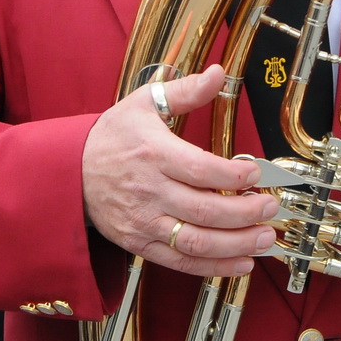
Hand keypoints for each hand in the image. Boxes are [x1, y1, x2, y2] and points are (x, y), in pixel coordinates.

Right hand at [81, 65, 279, 277]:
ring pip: (196, 242)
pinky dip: (214, 267)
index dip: (233, 177)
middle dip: (245, 213)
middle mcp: (149, 191)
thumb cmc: (112, 136)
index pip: (200, 170)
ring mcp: (144, 222)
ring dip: (237, 244)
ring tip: (264, 238)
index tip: (257, 174)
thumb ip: (185, 92)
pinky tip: (241, 262)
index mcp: (153, 153)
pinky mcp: (140, 244)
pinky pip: (181, 261)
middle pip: (204, 210)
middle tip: (271, 208)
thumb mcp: (144, 103)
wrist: (69, 172)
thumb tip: (218, 74)